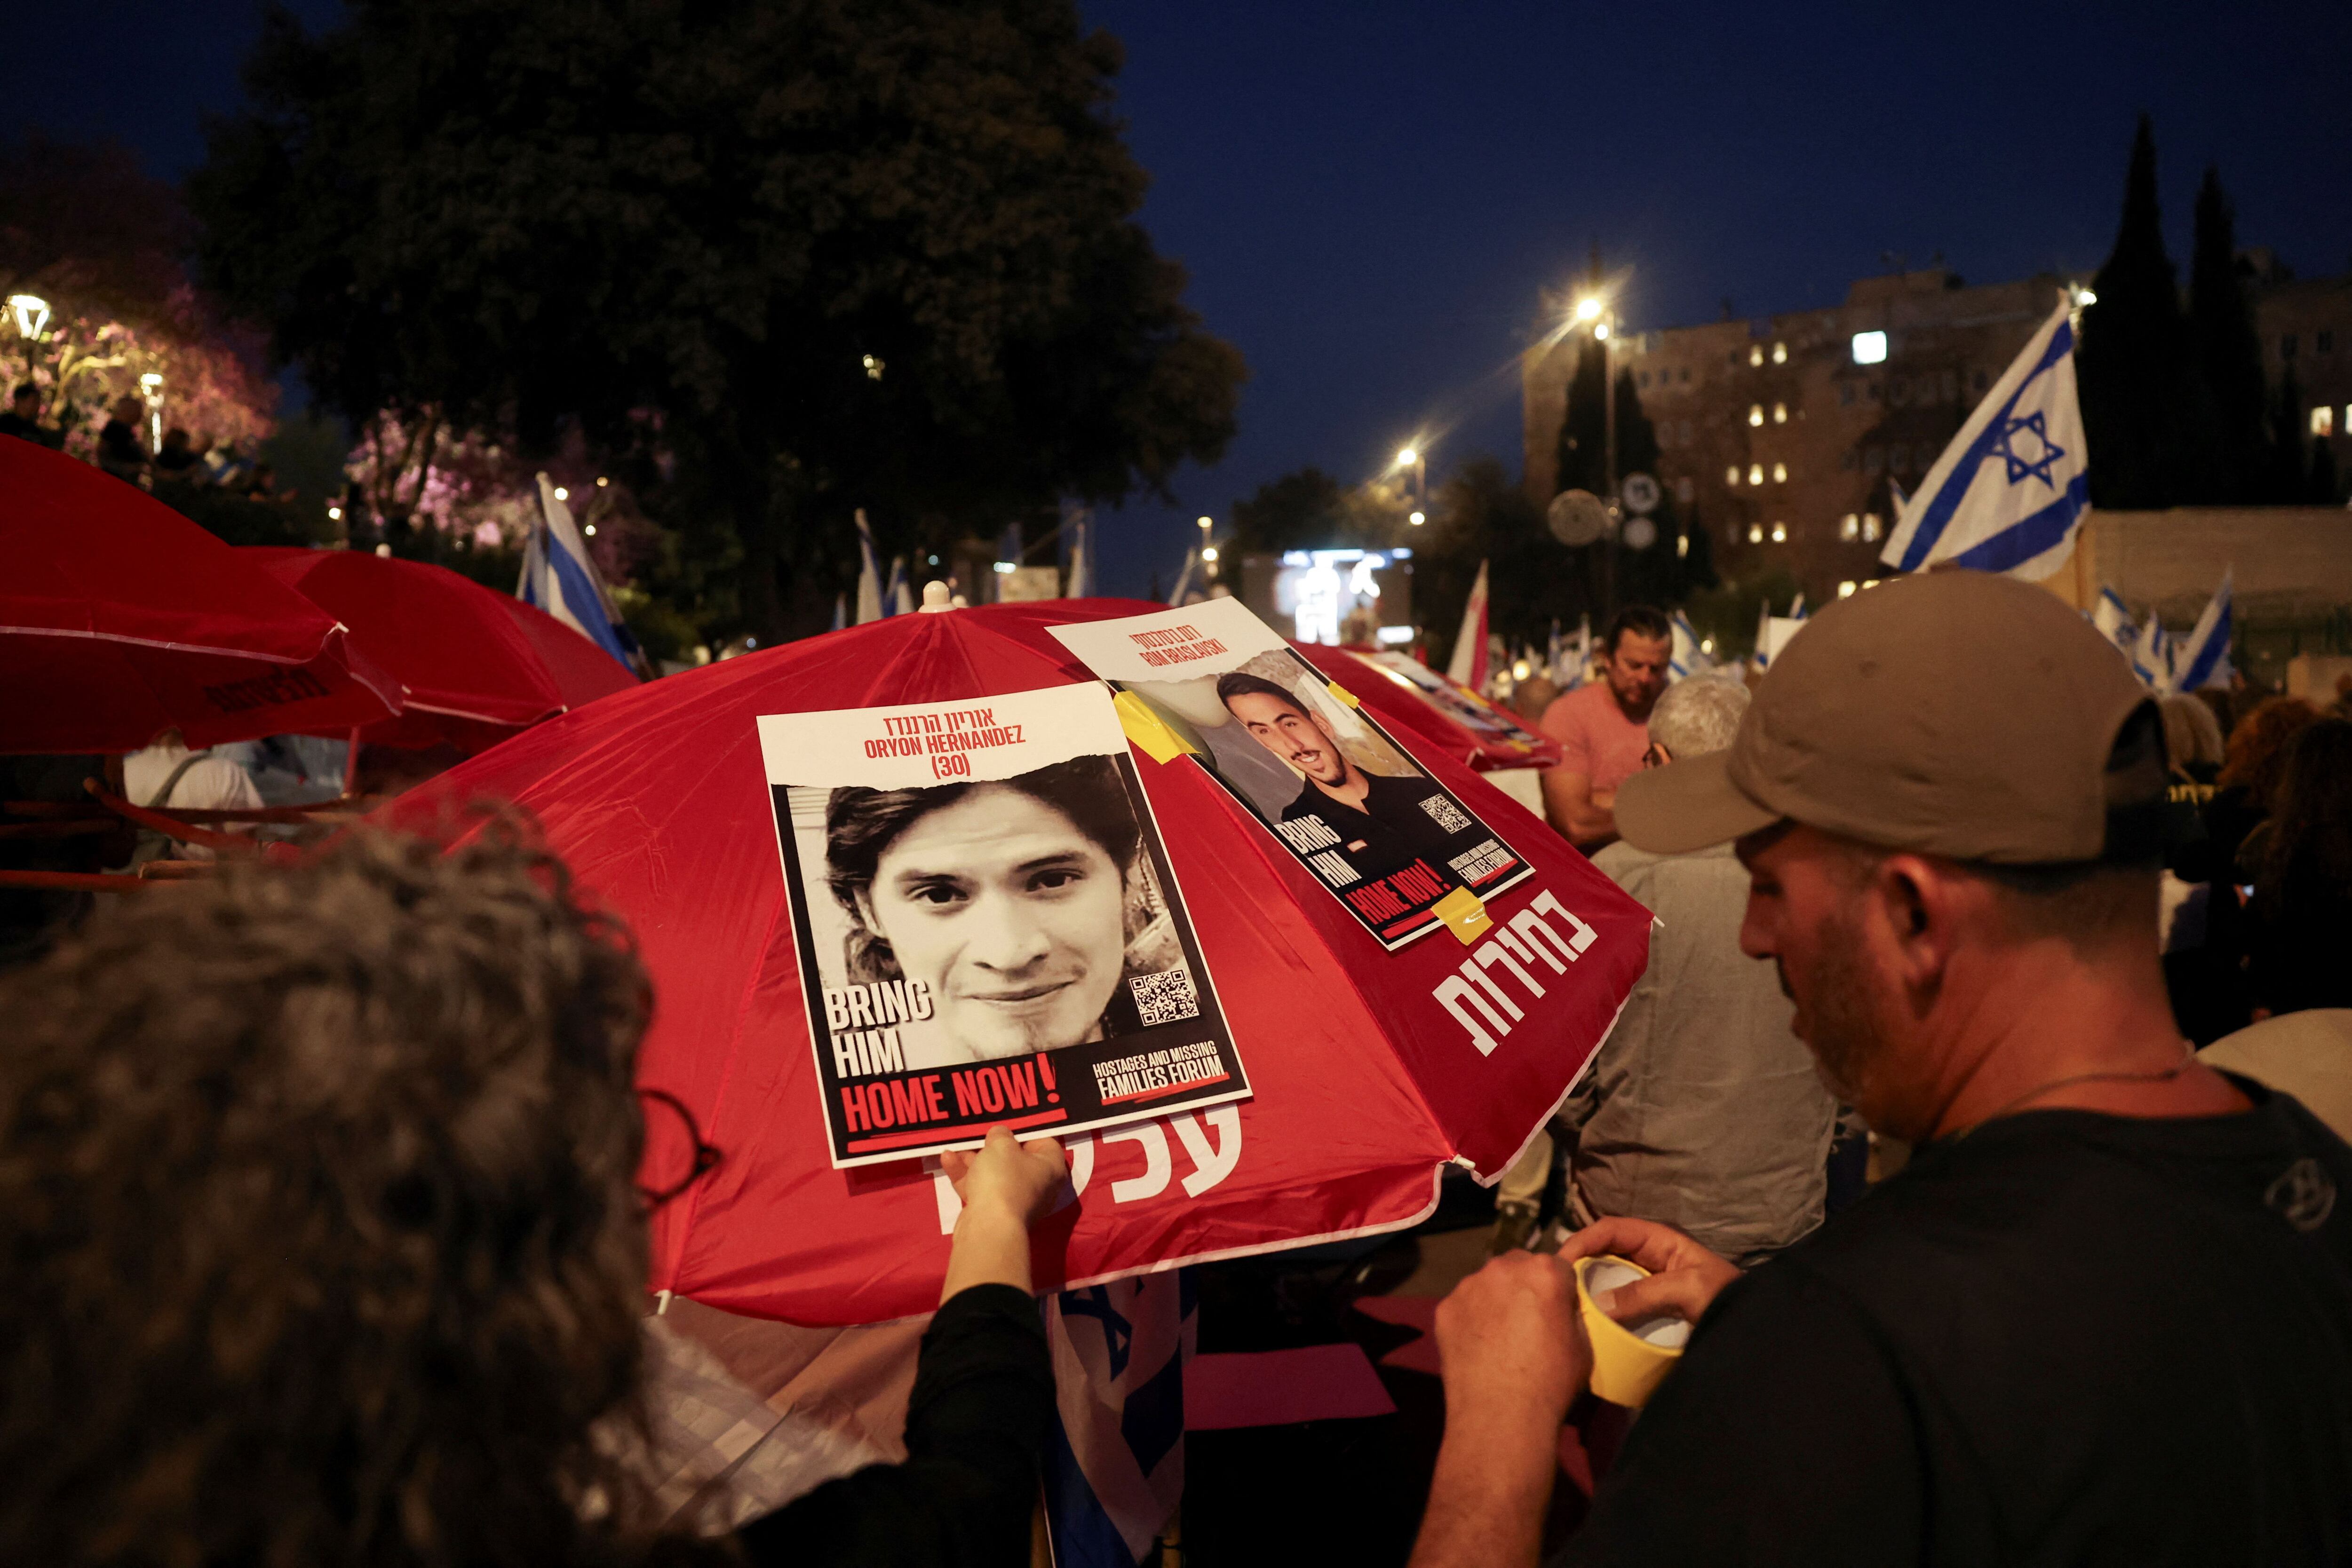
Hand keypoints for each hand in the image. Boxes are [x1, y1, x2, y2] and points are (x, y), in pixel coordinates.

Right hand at [941, 1125, 1066, 1227]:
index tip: (1006, 1122)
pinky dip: (965, 1175)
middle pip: (1015, 1159)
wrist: (988, 1227)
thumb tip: (1000, 1135)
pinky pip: (980, 1188)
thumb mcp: (1001, 1145)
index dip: (1025, 1130)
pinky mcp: (993, 1213)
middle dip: (993, 1145)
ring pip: (994, 1174)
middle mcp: (1038, 1185)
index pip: (1044, 1142)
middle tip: (979, 1131)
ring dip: (973, 1159)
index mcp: (1050, 1167)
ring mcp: (1015, 1201)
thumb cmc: (1004, 1177)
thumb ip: (1000, 1135)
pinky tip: (947, 1158)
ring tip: (956, 1143)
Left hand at [1410, 1253, 1585, 1567]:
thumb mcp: (1583, 1345)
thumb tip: (1562, 1308)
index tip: (1559, 1310)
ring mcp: (1468, 1287)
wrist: (1500, 1415)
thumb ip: (1572, 1314)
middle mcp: (1502, 1268)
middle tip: (1528, 1321)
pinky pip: (1463, 1306)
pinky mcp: (1444, 1308)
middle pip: (1519, 1267)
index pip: (1559, 1267)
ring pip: (1487, 1284)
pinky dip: (1471, 1319)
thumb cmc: (1551, 1381)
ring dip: (1495, 1300)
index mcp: (1544, 1272)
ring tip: (1500, 1337)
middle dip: (1525, 1286)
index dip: (1561, 1289)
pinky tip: (1477, 1347)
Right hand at [1557, 1216, 1738, 1326]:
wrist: (1752, 1330)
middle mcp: (1647, 1258)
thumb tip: (1597, 1307)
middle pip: (1602, 1253)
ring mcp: (1646, 1285)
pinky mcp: (1647, 1309)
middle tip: (1556, 1288)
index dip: (1583, 1239)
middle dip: (1577, 1265)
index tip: (1560, 1262)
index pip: (1610, 1229)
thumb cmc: (1724, 1298)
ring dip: (1586, 1290)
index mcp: (1657, 1240)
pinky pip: (1616, 1305)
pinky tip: (1587, 1322)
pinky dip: (1600, 1311)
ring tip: (1565, 1306)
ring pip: (1605, 1279)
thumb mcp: (1687, 1289)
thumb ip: (1643, 1294)